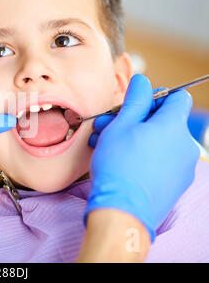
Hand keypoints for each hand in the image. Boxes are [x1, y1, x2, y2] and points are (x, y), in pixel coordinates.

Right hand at [85, 74, 199, 241]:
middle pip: (164, 120)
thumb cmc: (118, 165)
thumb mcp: (121, 125)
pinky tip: (120, 161)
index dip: (154, 97)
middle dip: (135, 119)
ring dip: (135, 138)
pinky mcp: (176, 183)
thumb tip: (143, 81)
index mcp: (174, 126)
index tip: (134, 105)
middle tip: (108, 125)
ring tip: (106, 144)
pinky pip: (162, 160)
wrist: (122, 210)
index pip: (177, 97)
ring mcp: (183, 166)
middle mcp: (185, 145)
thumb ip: (135, 100)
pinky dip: (144, 155)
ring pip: (160, 141)